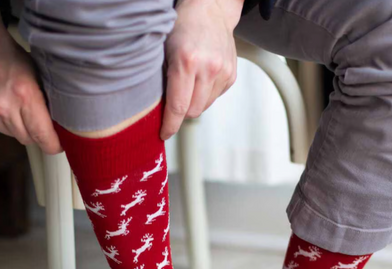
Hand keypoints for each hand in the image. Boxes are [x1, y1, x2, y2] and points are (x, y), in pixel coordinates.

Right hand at [0, 4, 61, 153]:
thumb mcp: (37, 74)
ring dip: (20, 127)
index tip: (59, 145)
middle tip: (40, 121)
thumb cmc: (6, 53)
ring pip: (14, 135)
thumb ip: (47, 101)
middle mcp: (3, 107)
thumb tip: (60, 123)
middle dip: (37, 134)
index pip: (43, 136)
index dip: (54, 145)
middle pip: (29, 139)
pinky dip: (3, 122)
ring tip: (17, 105)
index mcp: (24, 94)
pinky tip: (3, 104)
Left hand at [160, 0, 242, 139]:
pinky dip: (205, 94)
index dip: (169, 125)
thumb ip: (164, 81)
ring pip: (204, 107)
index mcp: (187, 61)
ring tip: (188, 84)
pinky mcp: (231, 76)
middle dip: (181, 112)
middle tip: (173, 101)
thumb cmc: (182, 26)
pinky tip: (200, 78)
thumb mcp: (163, 50)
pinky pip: (214, 98)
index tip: (164, 134)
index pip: (178, 107)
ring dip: (194, 103)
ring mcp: (223, 72)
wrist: (210, 8)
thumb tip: (160, 111)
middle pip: (192, 111)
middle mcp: (208, 68)